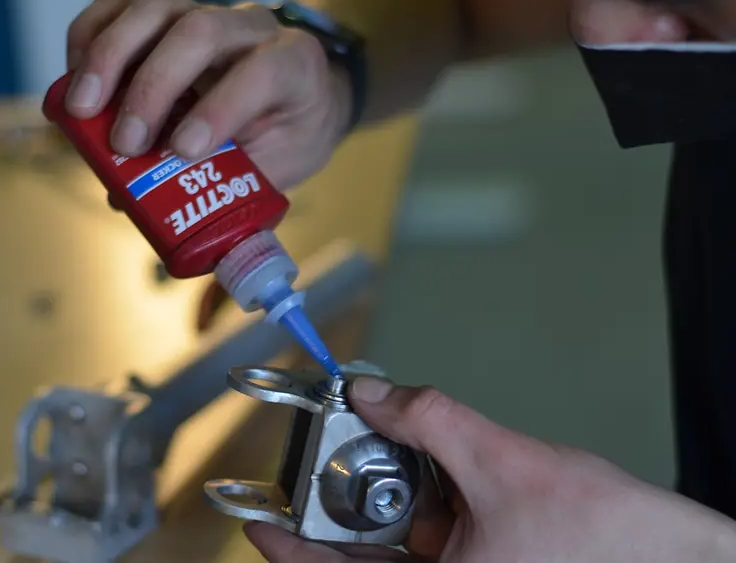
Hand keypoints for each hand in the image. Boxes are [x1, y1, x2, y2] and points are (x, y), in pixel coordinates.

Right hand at [64, 0, 351, 189]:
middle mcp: (249, 28)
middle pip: (199, 32)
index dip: (219, 110)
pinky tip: (75, 76)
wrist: (300, 94)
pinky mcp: (165, 15)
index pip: (261, 73)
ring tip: (81, 110)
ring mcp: (203, 12)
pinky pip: (120, 6)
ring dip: (110, 58)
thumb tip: (131, 200)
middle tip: (124, 143)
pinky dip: (90, 36)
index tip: (181, 151)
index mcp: (292, 65)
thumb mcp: (278, 166)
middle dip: (153, 87)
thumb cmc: (286, 134)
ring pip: (155, 10)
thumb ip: (218, 184)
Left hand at [247, 378, 735, 562]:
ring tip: (371, 445)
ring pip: (397, 540)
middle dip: (336, 504)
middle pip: (362, 552)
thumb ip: (429, 419)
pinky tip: (421, 459)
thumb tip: (374, 392)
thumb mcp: (503, 461)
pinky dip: (420, 496)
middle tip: (311, 463)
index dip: (288, 547)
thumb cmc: (612, 539)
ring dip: (381, 492)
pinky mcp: (488, 562)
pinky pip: (433, 534)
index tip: (256, 519)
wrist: (681, 558)